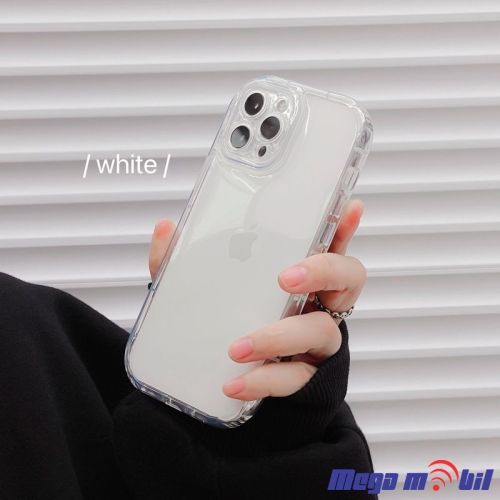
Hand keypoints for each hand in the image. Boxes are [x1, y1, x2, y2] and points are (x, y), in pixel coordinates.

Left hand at [148, 200, 365, 401]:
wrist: (229, 375)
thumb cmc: (231, 317)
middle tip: (286, 278)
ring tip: (239, 348)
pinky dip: (264, 380)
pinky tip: (234, 384)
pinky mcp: (305, 375)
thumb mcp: (207, 288)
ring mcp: (316, 340)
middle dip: (323, 271)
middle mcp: (319, 301)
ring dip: (280, 336)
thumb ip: (183, 261)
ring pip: (321, 331)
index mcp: (302, 273)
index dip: (345, 225)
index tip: (349, 206)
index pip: (332, 242)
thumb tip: (165, 229)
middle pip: (349, 278)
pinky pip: (294, 378)